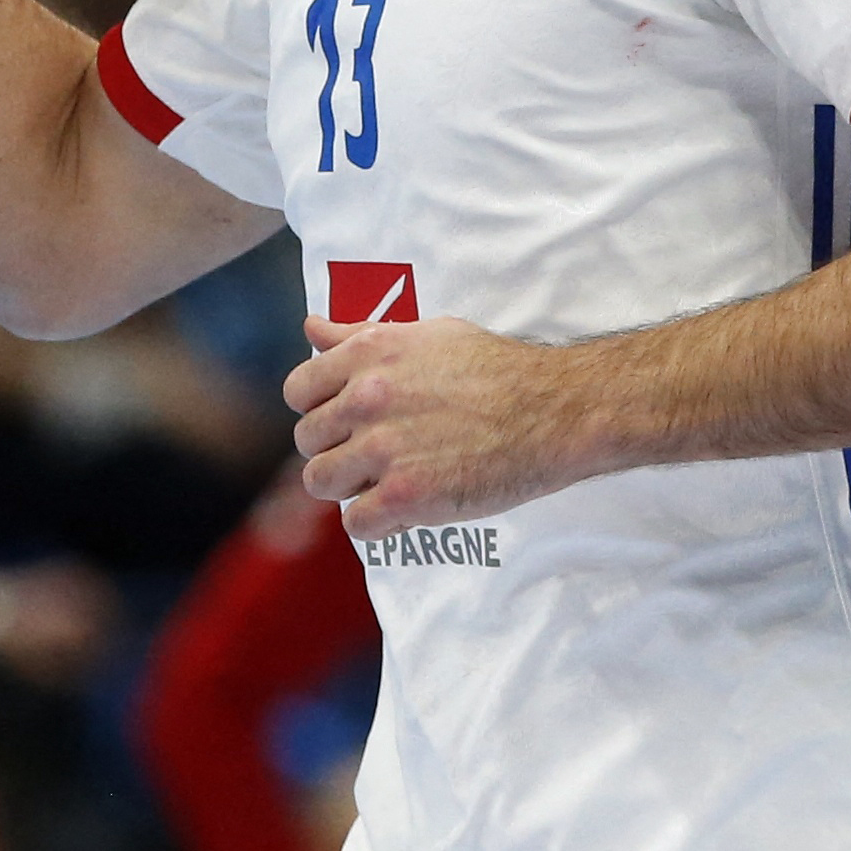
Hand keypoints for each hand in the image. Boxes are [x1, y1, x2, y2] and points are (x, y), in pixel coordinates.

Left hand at [284, 314, 613, 540]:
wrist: (553, 411)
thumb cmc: (495, 368)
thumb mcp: (425, 334)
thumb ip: (359, 335)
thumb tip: (311, 326)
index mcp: (367, 355)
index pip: (298, 391)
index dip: (319, 409)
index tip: (346, 421)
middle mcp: (365, 398)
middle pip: (307, 440)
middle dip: (335, 449)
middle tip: (374, 454)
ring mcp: (383, 448)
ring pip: (321, 482)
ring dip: (349, 488)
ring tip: (385, 481)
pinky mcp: (406, 495)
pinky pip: (355, 523)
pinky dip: (375, 523)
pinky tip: (403, 508)